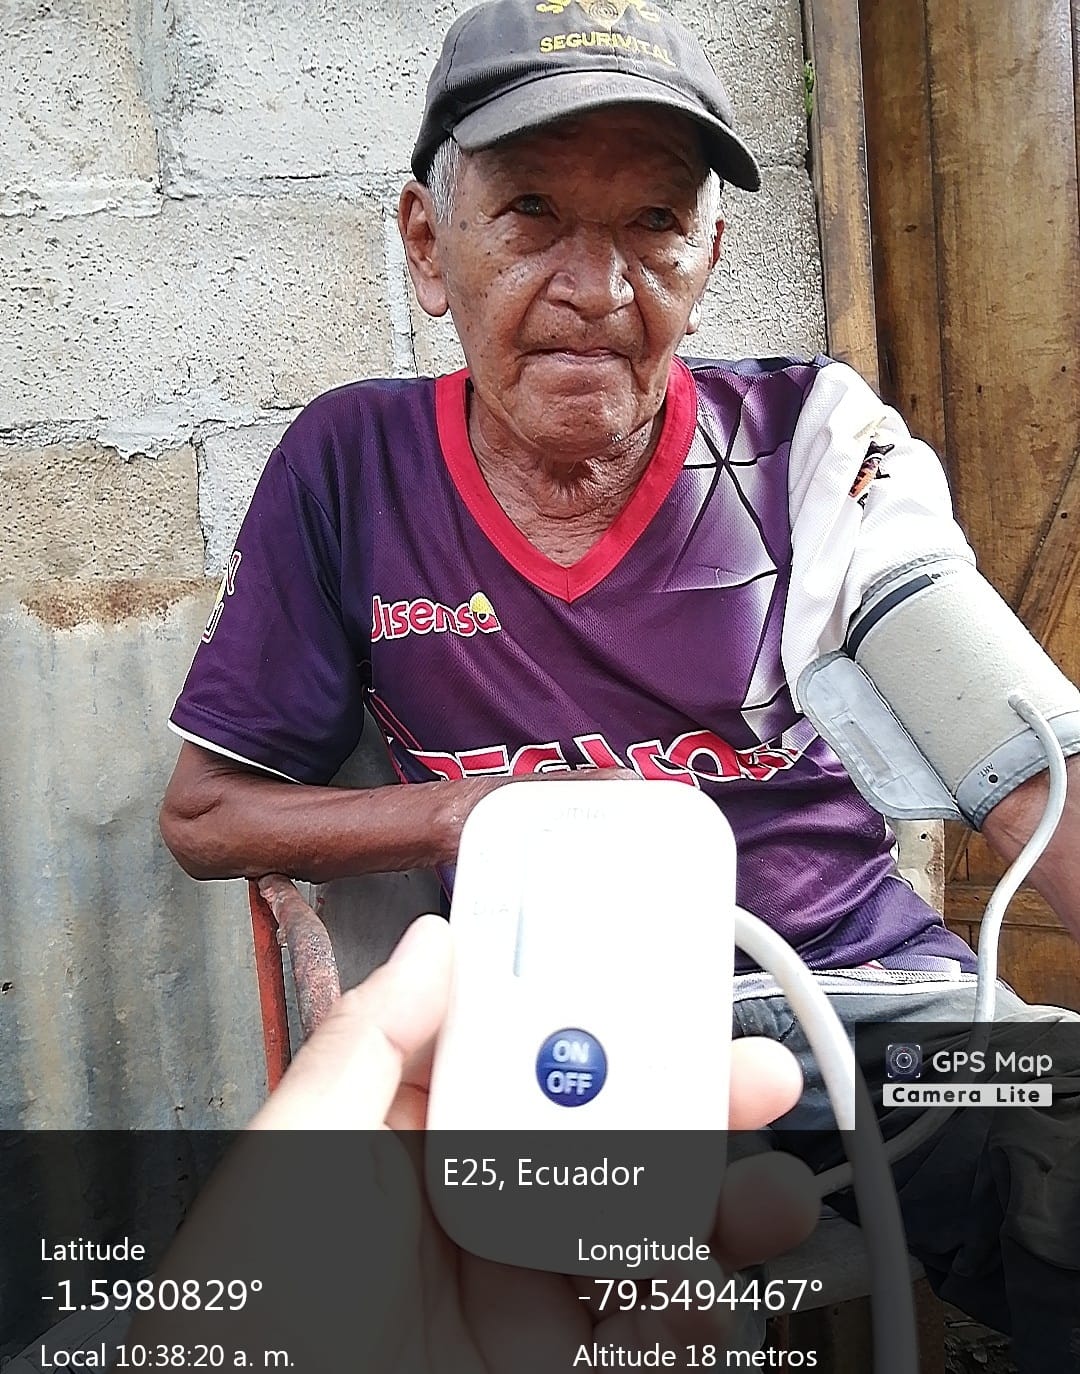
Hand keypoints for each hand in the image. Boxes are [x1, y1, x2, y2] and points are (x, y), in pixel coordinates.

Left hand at [129, 917, 818, 1369]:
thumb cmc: (244, 1322)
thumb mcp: (295, 1154)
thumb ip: (373, 1041)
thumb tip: (436, 940)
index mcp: (413, 1138)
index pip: (521, 1052)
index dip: (592, 1010)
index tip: (657, 975)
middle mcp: (477, 1209)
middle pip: (605, 1135)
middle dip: (690, 1101)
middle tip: (749, 1075)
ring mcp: (521, 1295)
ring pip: (647, 1230)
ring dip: (722, 1204)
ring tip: (760, 1198)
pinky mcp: (555, 1371)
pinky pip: (649, 1337)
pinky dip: (692, 1316)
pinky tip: (692, 1302)